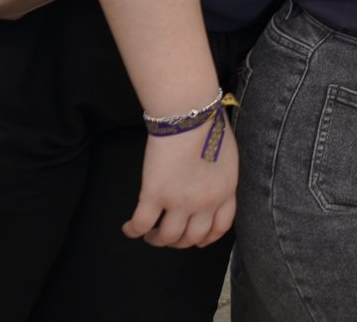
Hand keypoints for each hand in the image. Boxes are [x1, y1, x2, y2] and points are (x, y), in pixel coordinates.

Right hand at [126, 121, 237, 248]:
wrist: (190, 116)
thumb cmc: (209, 127)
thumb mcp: (228, 158)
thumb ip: (220, 179)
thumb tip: (208, 187)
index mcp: (225, 191)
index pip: (220, 228)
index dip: (206, 238)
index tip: (197, 240)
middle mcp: (205, 202)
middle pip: (192, 238)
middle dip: (179, 241)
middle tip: (168, 235)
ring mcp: (180, 201)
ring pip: (167, 237)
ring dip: (156, 240)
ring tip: (149, 234)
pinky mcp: (154, 194)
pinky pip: (141, 224)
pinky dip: (133, 231)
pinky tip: (128, 228)